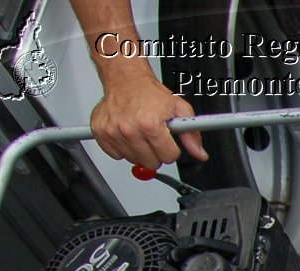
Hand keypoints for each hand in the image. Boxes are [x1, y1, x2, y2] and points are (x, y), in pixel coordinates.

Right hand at [90, 63, 205, 170]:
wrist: (125, 79)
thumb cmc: (149, 93)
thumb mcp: (179, 109)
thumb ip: (192, 134)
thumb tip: (199, 153)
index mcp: (150, 124)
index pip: (168, 157)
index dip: (171, 149)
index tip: (167, 140)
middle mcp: (129, 129)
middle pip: (151, 162)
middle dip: (156, 152)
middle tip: (153, 137)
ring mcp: (113, 132)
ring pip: (133, 160)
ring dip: (139, 150)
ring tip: (139, 132)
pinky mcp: (100, 132)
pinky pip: (115, 154)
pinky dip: (122, 148)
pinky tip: (126, 134)